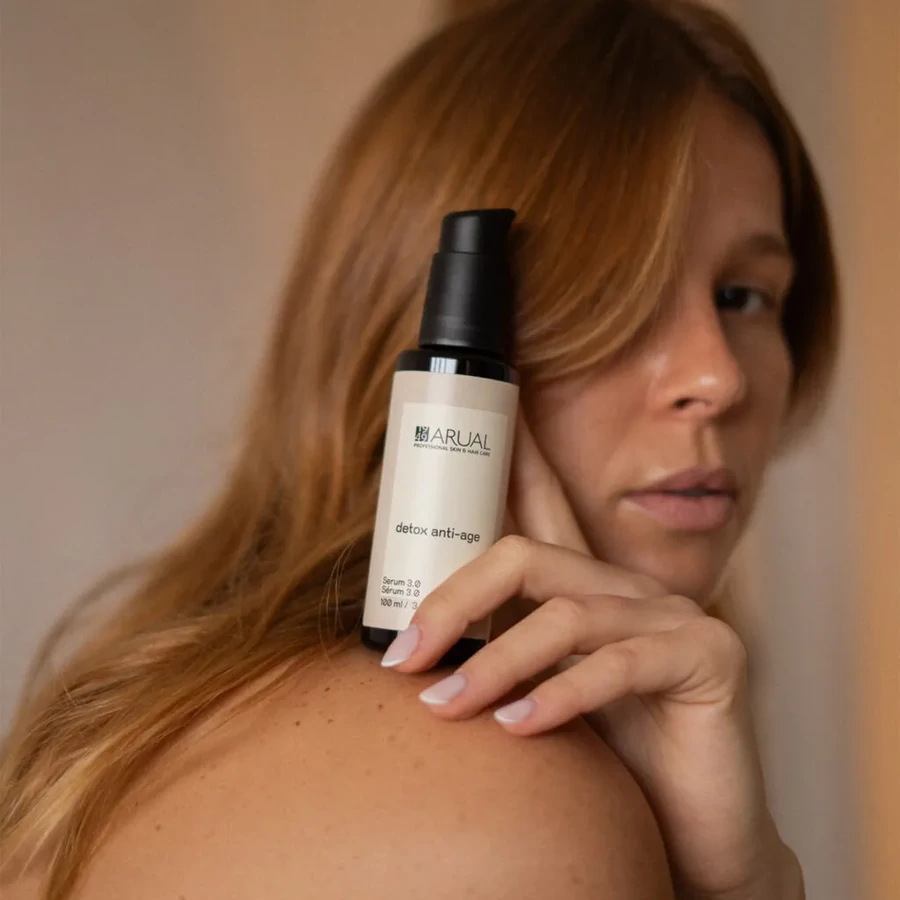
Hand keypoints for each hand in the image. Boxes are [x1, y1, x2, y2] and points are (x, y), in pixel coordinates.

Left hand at [381, 412, 802, 899]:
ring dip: (494, 663)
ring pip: (565, 615)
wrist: (691, 836)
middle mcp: (631, 589)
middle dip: (455, 601)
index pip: (542, 508)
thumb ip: (496, 662)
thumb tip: (402, 651)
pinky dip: (560, 696)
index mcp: (588, 590)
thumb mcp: (538, 701)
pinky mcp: (711, 658)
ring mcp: (676, 616)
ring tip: (441, 706)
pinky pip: (621, 665)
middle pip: (528, 557)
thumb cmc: (609, 767)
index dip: (516, 458)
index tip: (485, 412)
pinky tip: (516, 730)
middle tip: (402, 654)